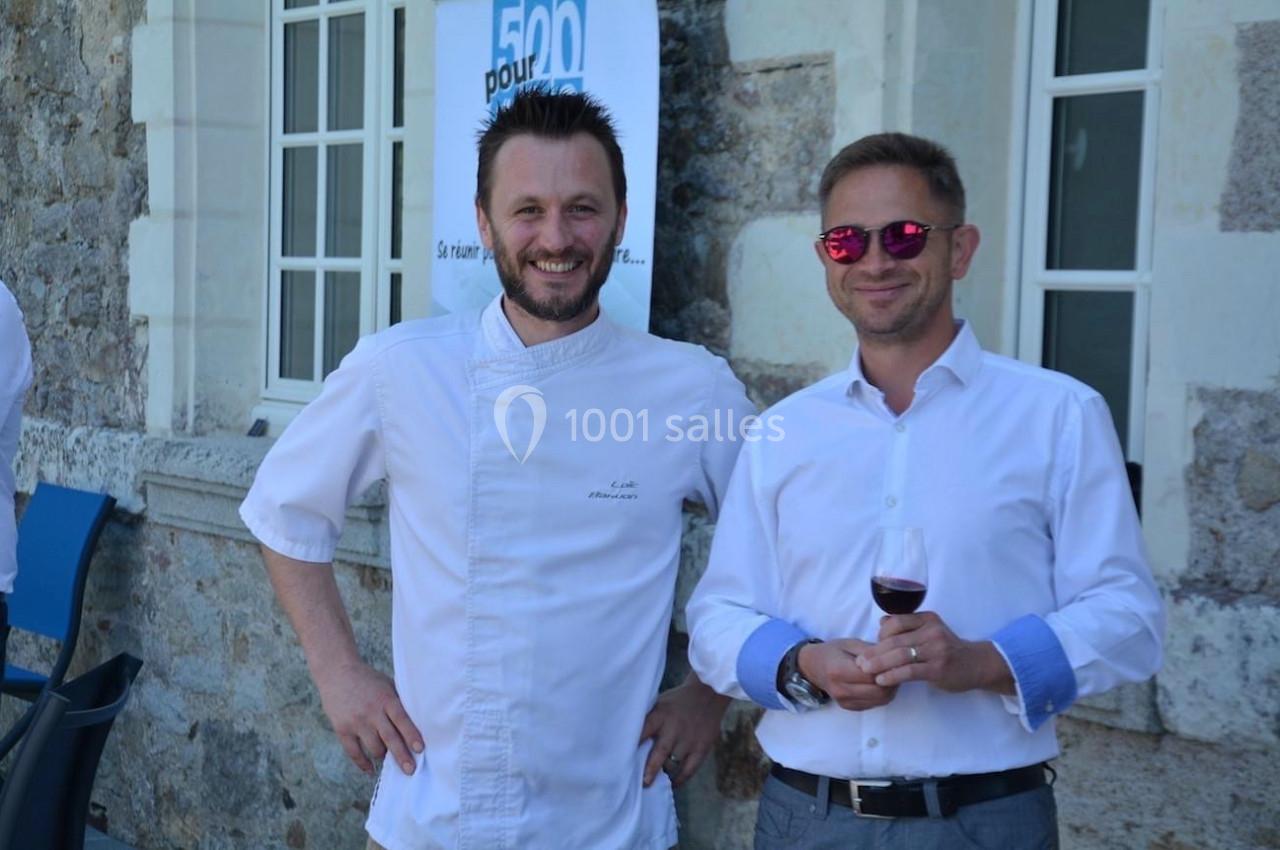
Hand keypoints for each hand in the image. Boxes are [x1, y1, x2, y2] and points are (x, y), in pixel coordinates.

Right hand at [315, 660, 424, 775]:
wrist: (336, 672)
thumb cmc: (368, 680)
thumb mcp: (387, 685)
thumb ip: (398, 703)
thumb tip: (418, 723)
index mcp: (385, 698)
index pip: (401, 719)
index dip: (411, 735)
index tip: (420, 749)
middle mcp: (371, 711)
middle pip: (389, 738)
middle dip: (401, 755)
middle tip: (411, 771)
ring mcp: (356, 722)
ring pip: (373, 747)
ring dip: (384, 756)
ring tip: (391, 761)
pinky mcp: (342, 729)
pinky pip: (353, 752)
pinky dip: (363, 763)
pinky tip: (371, 770)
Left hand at [639, 674, 729, 787]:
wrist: (708, 694)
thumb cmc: (677, 702)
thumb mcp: (660, 704)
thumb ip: (649, 720)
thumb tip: (628, 738)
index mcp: (661, 715)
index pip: (643, 731)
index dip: (632, 745)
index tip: (622, 759)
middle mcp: (674, 728)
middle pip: (660, 752)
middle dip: (650, 769)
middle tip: (642, 783)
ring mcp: (689, 739)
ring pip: (674, 763)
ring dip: (663, 775)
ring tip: (652, 784)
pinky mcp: (702, 748)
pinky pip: (690, 769)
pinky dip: (681, 779)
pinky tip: (672, 783)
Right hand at [798, 639, 897, 710]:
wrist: (813, 667)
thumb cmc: (832, 652)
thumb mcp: (850, 643)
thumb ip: (869, 652)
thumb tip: (889, 659)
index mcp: (838, 671)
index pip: (872, 676)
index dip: (887, 668)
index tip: (893, 659)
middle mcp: (841, 690)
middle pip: (879, 691)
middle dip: (892, 680)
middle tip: (896, 667)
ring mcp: (845, 702)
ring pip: (881, 700)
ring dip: (890, 688)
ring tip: (890, 674)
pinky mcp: (850, 707)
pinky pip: (875, 704)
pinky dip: (883, 694)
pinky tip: (881, 682)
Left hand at [856, 612, 1014, 693]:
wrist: (976, 664)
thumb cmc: (948, 648)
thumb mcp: (930, 631)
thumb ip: (908, 626)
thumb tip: (882, 622)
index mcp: (928, 619)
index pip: (896, 622)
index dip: (880, 634)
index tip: (870, 646)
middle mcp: (932, 631)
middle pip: (895, 640)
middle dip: (874, 652)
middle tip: (859, 662)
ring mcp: (937, 650)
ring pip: (900, 656)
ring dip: (879, 664)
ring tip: (866, 671)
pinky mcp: (938, 668)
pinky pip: (910, 671)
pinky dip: (893, 675)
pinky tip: (882, 680)